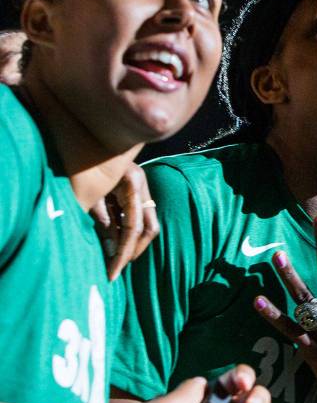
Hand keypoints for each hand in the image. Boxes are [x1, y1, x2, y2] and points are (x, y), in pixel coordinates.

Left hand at [92, 163, 158, 280]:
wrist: (82, 130)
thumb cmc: (81, 159)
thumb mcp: (88, 188)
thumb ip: (99, 213)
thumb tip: (111, 238)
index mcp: (132, 182)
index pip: (132, 226)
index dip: (122, 252)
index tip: (112, 272)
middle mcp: (142, 184)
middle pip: (148, 228)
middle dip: (132, 252)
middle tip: (115, 270)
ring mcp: (141, 186)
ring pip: (147, 224)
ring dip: (131, 243)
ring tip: (114, 260)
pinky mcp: (135, 189)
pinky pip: (137, 217)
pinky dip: (126, 232)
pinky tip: (113, 242)